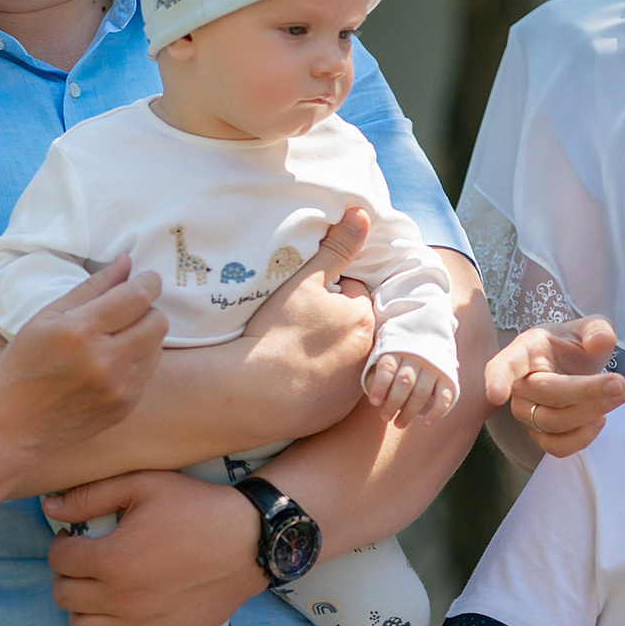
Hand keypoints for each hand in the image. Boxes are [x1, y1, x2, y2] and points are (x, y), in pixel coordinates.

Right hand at [0, 259, 166, 460]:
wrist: (12, 424)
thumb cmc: (24, 364)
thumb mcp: (47, 317)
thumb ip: (92, 287)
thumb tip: (127, 262)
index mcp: (82, 330)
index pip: (137, 297)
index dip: (149, 282)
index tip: (147, 278)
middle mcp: (106, 360)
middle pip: (157, 322)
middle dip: (148, 309)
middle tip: (129, 309)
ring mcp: (119, 387)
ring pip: (157, 347)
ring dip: (144, 336)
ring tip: (115, 338)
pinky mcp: (125, 406)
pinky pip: (147, 373)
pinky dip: (135, 362)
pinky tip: (109, 364)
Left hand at [43, 472, 262, 625]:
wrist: (250, 540)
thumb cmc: (197, 508)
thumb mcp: (143, 484)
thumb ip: (91, 495)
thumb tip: (49, 509)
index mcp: (110, 558)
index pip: (59, 559)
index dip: (63, 544)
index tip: (77, 538)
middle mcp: (120, 599)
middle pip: (65, 595)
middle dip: (68, 575)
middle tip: (86, 563)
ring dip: (81, 609)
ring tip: (98, 592)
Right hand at [241, 208, 377, 431]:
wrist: (256, 393)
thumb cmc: (278, 332)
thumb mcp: (305, 280)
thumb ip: (337, 247)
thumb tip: (363, 214)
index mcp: (363, 316)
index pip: (352, 292)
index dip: (328, 292)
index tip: (305, 300)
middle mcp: (368, 352)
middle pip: (352, 326)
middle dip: (334, 322)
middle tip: (297, 325)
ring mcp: (355, 386)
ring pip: (345, 358)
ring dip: (330, 353)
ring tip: (295, 352)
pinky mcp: (338, 411)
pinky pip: (334, 389)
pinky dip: (321, 382)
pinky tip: (296, 378)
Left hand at [366, 351, 457, 425]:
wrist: (427, 336)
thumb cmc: (397, 357)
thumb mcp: (383, 356)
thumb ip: (376, 375)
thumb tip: (376, 399)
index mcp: (396, 351)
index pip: (388, 368)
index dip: (380, 386)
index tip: (374, 402)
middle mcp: (416, 357)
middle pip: (405, 382)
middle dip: (393, 402)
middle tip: (385, 417)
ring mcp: (434, 367)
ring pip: (422, 392)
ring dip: (410, 411)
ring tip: (398, 424)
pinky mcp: (448, 378)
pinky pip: (444, 397)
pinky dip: (437, 411)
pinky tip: (427, 423)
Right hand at [486, 317, 624, 457]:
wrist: (576, 368)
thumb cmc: (576, 346)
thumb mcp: (590, 328)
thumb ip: (597, 329)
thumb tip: (600, 342)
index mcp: (524, 351)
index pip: (503, 366)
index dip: (497, 380)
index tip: (496, 395)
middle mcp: (519, 385)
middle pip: (546, 395)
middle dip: (587, 391)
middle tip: (622, 384)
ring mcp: (526, 412)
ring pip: (553, 423)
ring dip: (592, 412)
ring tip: (620, 394)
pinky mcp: (540, 434)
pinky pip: (557, 447)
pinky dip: (583, 438)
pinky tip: (600, 419)